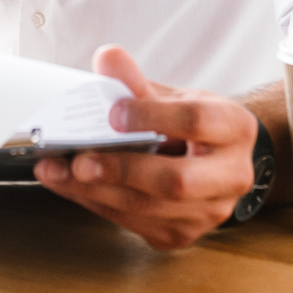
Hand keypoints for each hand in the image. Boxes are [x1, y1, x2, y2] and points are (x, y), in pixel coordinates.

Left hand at [35, 45, 258, 250]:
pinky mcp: (183, 234)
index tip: (113, 113)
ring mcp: (210, 212)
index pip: (196, 122)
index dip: (152, 116)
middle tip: (78, 160)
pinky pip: (136, 224)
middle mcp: (231, 176)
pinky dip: (98, 204)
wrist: (216, 159)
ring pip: (151, 208)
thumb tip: (106, 58)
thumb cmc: (195, 124)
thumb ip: (137, 82)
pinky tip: (71, 186)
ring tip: (58, 172)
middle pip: (175, 180)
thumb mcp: (174, 96)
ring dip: (97, 191)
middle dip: (121, 170)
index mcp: (234, 129)